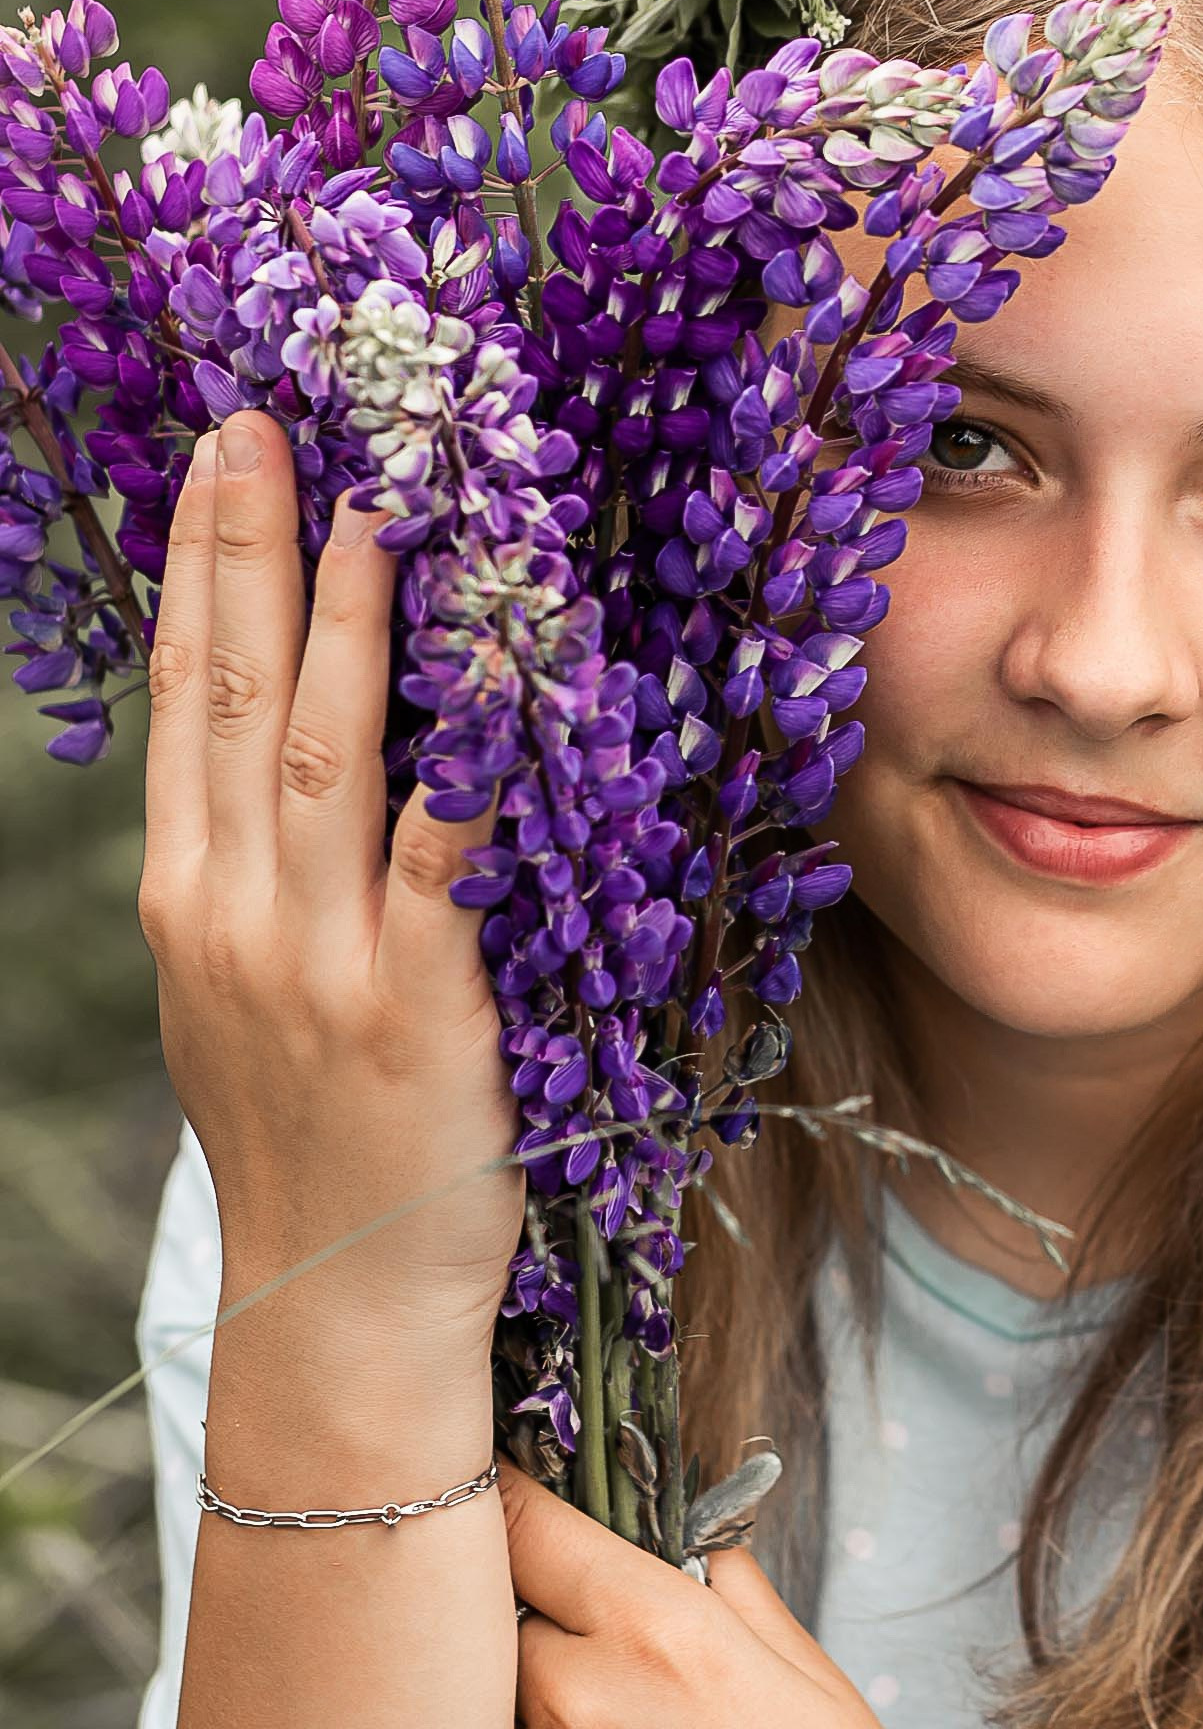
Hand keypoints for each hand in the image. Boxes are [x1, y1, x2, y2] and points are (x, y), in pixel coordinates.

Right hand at [139, 411, 522, 1354]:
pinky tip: (493, 673)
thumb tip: (292, 755)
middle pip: (236, 696)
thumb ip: (257, 880)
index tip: (212, 462)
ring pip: (328, 751)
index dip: (195, 571)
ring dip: (351, 618)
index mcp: (187, 902)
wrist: (341, 1305)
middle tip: (265, 423)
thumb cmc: (313, 1144)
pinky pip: (448, 854)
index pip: (183, 703)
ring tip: (372, 505)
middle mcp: (236, 913)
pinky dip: (470, 759)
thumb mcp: (242, 997)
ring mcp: (322, 957)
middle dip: (250, 549)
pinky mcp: (419, 1003)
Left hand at [505, 1467, 1112, 1728]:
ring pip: (490, 1725)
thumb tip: (687, 1551)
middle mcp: (583, 1707)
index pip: (526, 1529)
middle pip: (491, 1623)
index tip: (496, 1498)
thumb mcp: (812, 1678)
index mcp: (662, 1633)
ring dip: (531, 1723)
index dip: (508, 1505)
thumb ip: (729, 1596)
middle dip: (526, 1625)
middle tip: (579, 1650)